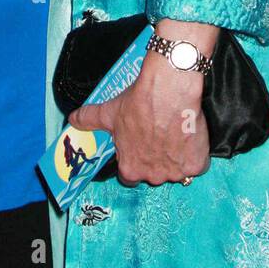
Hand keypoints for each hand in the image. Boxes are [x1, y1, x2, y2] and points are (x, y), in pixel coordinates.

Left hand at [69, 48, 210, 186]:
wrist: (168, 90)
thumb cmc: (137, 103)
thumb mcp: (108, 111)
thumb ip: (89, 119)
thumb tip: (72, 120)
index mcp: (129, 170)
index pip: (130, 175)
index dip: (135, 158)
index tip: (140, 144)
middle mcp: (152, 177)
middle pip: (155, 173)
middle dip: (156, 159)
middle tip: (158, 135)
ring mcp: (176, 173)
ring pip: (177, 170)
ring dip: (176, 157)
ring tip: (175, 132)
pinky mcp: (196, 165)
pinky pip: (197, 164)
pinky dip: (195, 153)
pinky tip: (190, 135)